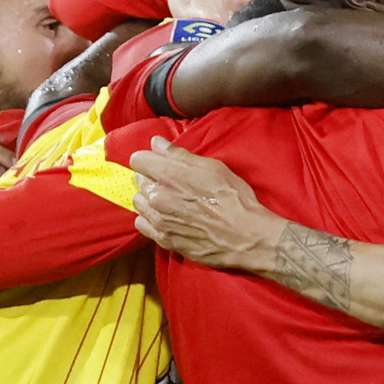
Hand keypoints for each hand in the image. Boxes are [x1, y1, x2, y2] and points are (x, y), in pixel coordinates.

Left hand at [130, 145, 284, 269]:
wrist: (245, 236)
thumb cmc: (234, 199)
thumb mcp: (212, 168)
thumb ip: (179, 154)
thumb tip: (156, 143)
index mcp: (168, 175)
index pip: (138, 159)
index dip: (149, 158)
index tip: (159, 161)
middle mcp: (157, 198)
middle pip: (138, 181)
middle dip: (151, 178)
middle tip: (172, 182)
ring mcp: (159, 221)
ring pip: (138, 203)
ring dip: (149, 199)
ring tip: (168, 201)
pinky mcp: (164, 239)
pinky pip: (142, 225)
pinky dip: (149, 219)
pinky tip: (165, 217)